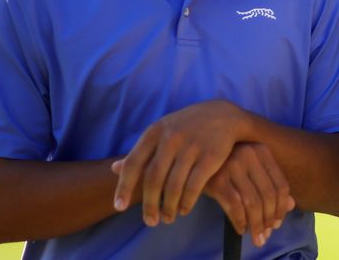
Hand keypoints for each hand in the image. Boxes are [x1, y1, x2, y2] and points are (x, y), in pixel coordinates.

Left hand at [111, 100, 243, 226]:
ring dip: (169, 207)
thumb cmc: (187, 127)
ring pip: (174, 186)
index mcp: (155, 132)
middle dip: (150, 205)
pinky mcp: (210, 156)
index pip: (133, 163)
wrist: (224, 115)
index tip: (119, 207)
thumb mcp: (162, 132)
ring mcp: (191, 146)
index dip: (124, 187)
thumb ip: (141, 152)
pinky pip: (194, 187)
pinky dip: (187, 202)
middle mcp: (171, 138)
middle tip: (150, 222)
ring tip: (168, 218)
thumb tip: (114, 169)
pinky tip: (184, 209)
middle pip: (153, 179)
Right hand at [205, 142, 294, 247]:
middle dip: (269, 220)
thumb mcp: (251, 169)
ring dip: (257, 225)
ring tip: (257, 237)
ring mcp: (232, 165)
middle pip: (268, 195)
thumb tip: (291, 206)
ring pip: (253, 203)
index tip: (277, 223)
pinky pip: (235, 207)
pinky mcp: (216, 179)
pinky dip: (240, 222)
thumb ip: (271, 184)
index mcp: (262, 150)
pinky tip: (241, 230)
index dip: (281, 208)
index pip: (281, 184)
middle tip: (266, 235)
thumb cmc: (225, 163)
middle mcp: (249, 154)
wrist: (193, 157)